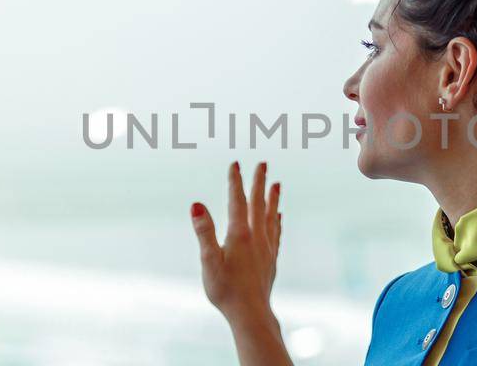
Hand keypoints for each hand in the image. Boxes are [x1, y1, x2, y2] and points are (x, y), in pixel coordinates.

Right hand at [190, 161, 282, 320]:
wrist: (250, 313)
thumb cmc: (225, 289)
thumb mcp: (208, 260)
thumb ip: (203, 231)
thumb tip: (196, 204)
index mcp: (239, 234)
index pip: (237, 201)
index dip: (235, 181)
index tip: (235, 163)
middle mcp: (256, 237)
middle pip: (258, 203)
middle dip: (259, 182)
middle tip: (263, 163)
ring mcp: (266, 248)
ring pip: (271, 216)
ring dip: (273, 198)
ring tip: (277, 183)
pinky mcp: (271, 259)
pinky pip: (276, 233)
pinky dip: (277, 221)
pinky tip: (279, 217)